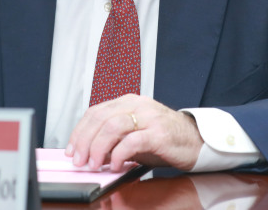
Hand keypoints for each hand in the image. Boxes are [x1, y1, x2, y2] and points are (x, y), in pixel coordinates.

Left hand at [65, 94, 202, 171]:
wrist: (196, 140)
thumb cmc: (165, 138)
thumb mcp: (135, 133)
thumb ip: (114, 138)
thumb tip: (89, 152)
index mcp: (128, 102)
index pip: (95, 112)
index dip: (79, 131)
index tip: (71, 149)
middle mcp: (137, 105)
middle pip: (100, 118)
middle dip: (84, 141)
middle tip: (78, 160)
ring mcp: (149, 117)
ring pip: (113, 127)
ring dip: (98, 148)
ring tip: (94, 164)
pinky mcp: (159, 133)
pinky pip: (132, 141)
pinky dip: (119, 154)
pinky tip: (115, 165)